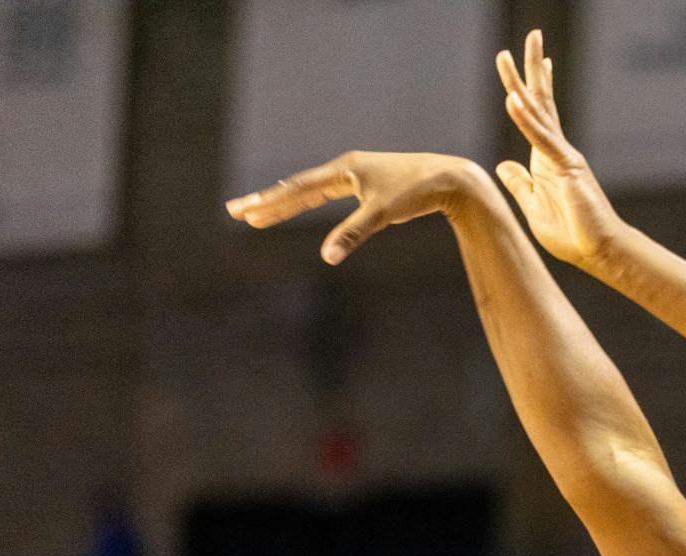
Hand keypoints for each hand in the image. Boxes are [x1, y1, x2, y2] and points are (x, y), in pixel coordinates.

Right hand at [224, 151, 488, 264]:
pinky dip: (309, 200)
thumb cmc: (417, 192)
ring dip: (286, 201)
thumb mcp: (383, 214)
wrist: (450, 178)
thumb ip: (353, 234)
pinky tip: (299, 204)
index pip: (298, 188)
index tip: (242, 212)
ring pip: (312, 190)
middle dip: (267, 201)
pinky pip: (328, 193)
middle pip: (297, 187)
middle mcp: (346, 168)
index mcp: (344, 170)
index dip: (269, 202)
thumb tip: (327, 257)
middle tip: (236, 211)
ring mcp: (356, 174)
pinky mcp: (368, 183)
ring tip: (260, 213)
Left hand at [495, 29, 625, 270]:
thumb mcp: (533, 207)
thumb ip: (520, 184)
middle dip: (531, 70)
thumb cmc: (573, 234)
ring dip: (521, 83)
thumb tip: (504, 165)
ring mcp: (563, 156)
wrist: (599, 252)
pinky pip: (542, 140)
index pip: (539, 115)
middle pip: (542, 102)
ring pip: (538, 112)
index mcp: (548, 160)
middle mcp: (557, 151)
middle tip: (530, 37)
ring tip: (508, 55)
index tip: (533, 61)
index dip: (533, 88)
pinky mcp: (567, 168)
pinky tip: (513, 100)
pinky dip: (526, 120)